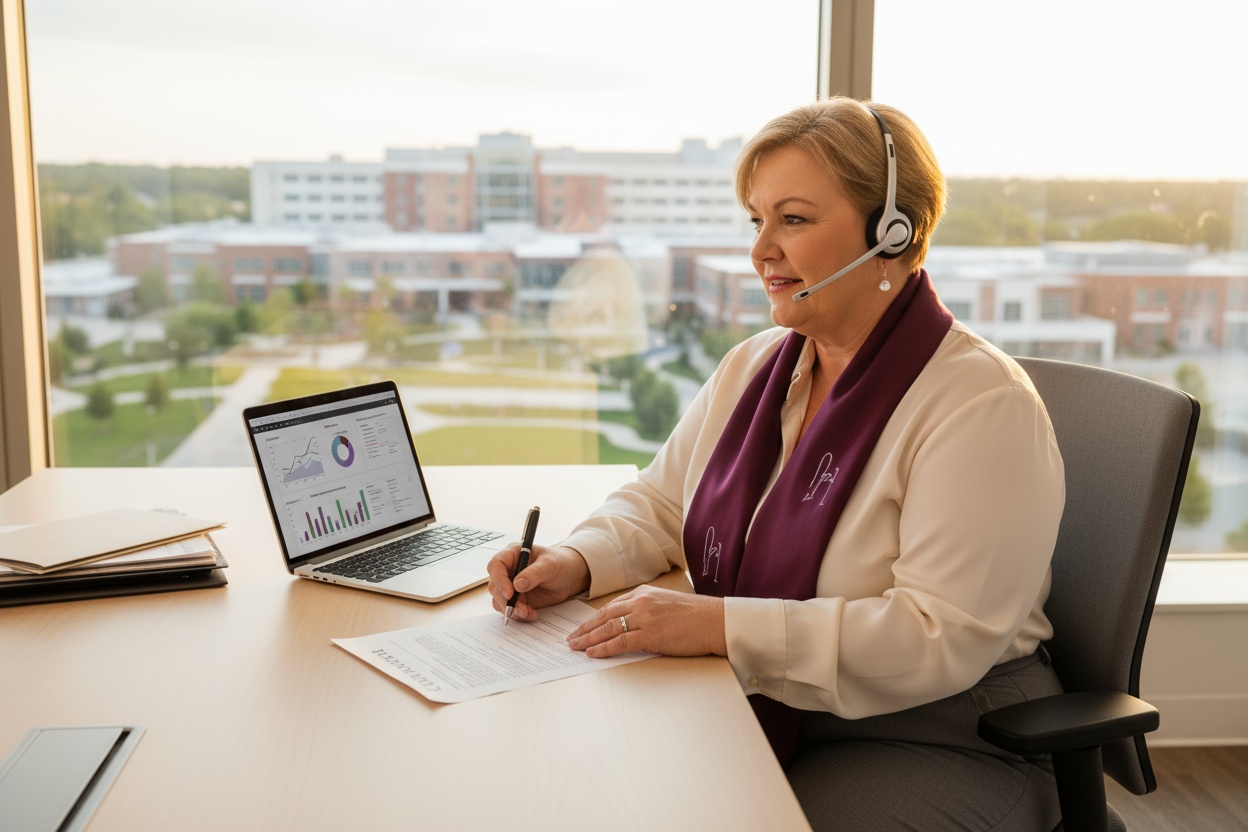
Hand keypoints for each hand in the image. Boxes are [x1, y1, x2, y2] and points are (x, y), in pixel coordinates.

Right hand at [486, 543, 589, 622]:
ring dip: (512, 610)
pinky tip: (532, 615)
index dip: (499, 579)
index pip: (496, 565)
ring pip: (499, 600)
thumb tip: (517, 585)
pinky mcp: (517, 599)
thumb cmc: (560, 563)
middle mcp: (508, 570)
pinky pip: (510, 609)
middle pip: (495, 586)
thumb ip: (534, 573)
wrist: (570, 577)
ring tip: (529, 613)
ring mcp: (511, 586)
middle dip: (506, 600)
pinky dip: (518, 615)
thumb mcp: (550, 565)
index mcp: (513, 554)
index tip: (510, 593)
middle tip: (521, 609)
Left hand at [566, 585, 725, 658]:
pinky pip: (621, 642)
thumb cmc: (695, 616)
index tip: (582, 627)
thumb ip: (646, 609)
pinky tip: (593, 652)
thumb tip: (629, 623)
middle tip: (571, 639)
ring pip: (608, 628)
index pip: (611, 606)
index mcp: (643, 593)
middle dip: (584, 629)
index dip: (593, 618)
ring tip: (575, 647)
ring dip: (588, 638)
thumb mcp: (665, 604)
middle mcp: (641, 602)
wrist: (715, 621)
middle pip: (604, 616)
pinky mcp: (651, 634)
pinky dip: (604, 648)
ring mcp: (645, 617)